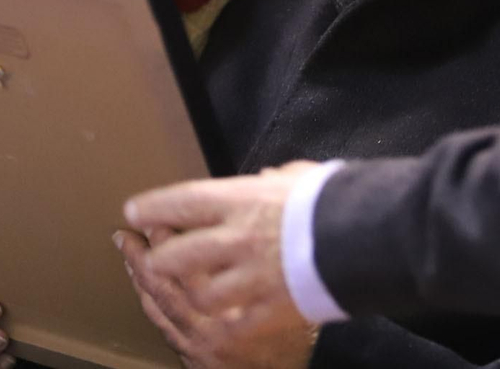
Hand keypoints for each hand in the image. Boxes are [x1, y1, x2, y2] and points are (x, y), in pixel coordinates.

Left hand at [122, 163, 321, 332]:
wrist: (366, 237)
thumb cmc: (335, 201)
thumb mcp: (303, 176)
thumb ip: (279, 179)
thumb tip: (268, 178)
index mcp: (241, 201)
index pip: (182, 203)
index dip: (153, 208)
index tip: (134, 211)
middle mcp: (235, 240)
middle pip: (175, 255)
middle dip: (155, 258)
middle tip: (148, 256)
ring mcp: (248, 279)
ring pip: (196, 296)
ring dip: (185, 295)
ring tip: (178, 291)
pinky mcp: (267, 310)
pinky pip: (231, 324)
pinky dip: (220, 323)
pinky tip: (212, 321)